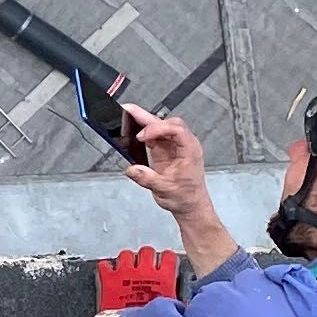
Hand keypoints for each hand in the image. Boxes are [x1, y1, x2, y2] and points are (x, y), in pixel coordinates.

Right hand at [115, 104, 237, 275]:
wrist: (190, 205)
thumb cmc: (185, 197)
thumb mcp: (165, 190)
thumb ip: (148, 178)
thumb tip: (132, 169)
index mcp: (190, 150)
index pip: (176, 130)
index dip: (158, 129)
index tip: (142, 136)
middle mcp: (184, 145)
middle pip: (168, 123)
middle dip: (148, 118)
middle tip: (129, 111)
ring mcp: (174, 146)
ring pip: (160, 126)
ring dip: (144, 121)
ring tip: (127, 114)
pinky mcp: (165, 150)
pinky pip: (155, 135)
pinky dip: (143, 131)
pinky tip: (132, 128)